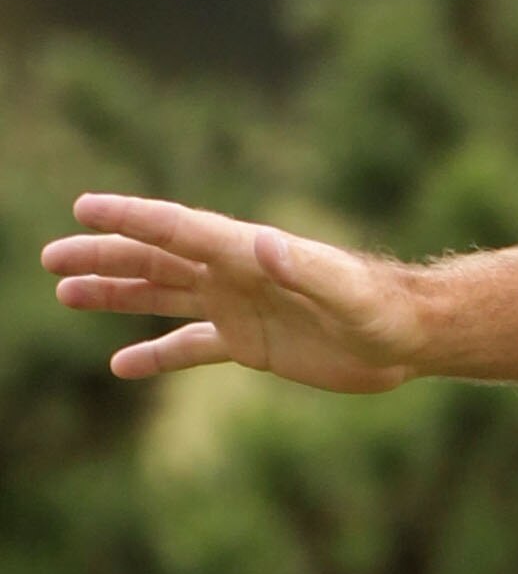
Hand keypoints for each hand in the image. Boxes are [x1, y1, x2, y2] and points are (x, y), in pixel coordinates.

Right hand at [43, 195, 419, 391]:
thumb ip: (307, 268)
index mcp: (249, 254)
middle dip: (105, 255)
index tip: (85, 207)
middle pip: (156, 259)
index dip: (132, 217)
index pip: (179, 229)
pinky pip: (190, 347)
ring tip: (65, 293)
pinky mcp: (250, 344)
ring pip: (163, 296)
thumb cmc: (383, 308)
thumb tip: (261, 245)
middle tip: (52, 257)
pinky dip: (156, 354)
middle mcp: (236, 274)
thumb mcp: (347, 291)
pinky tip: (120, 365)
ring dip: (116, 294)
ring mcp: (239, 307)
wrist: (410, 335)